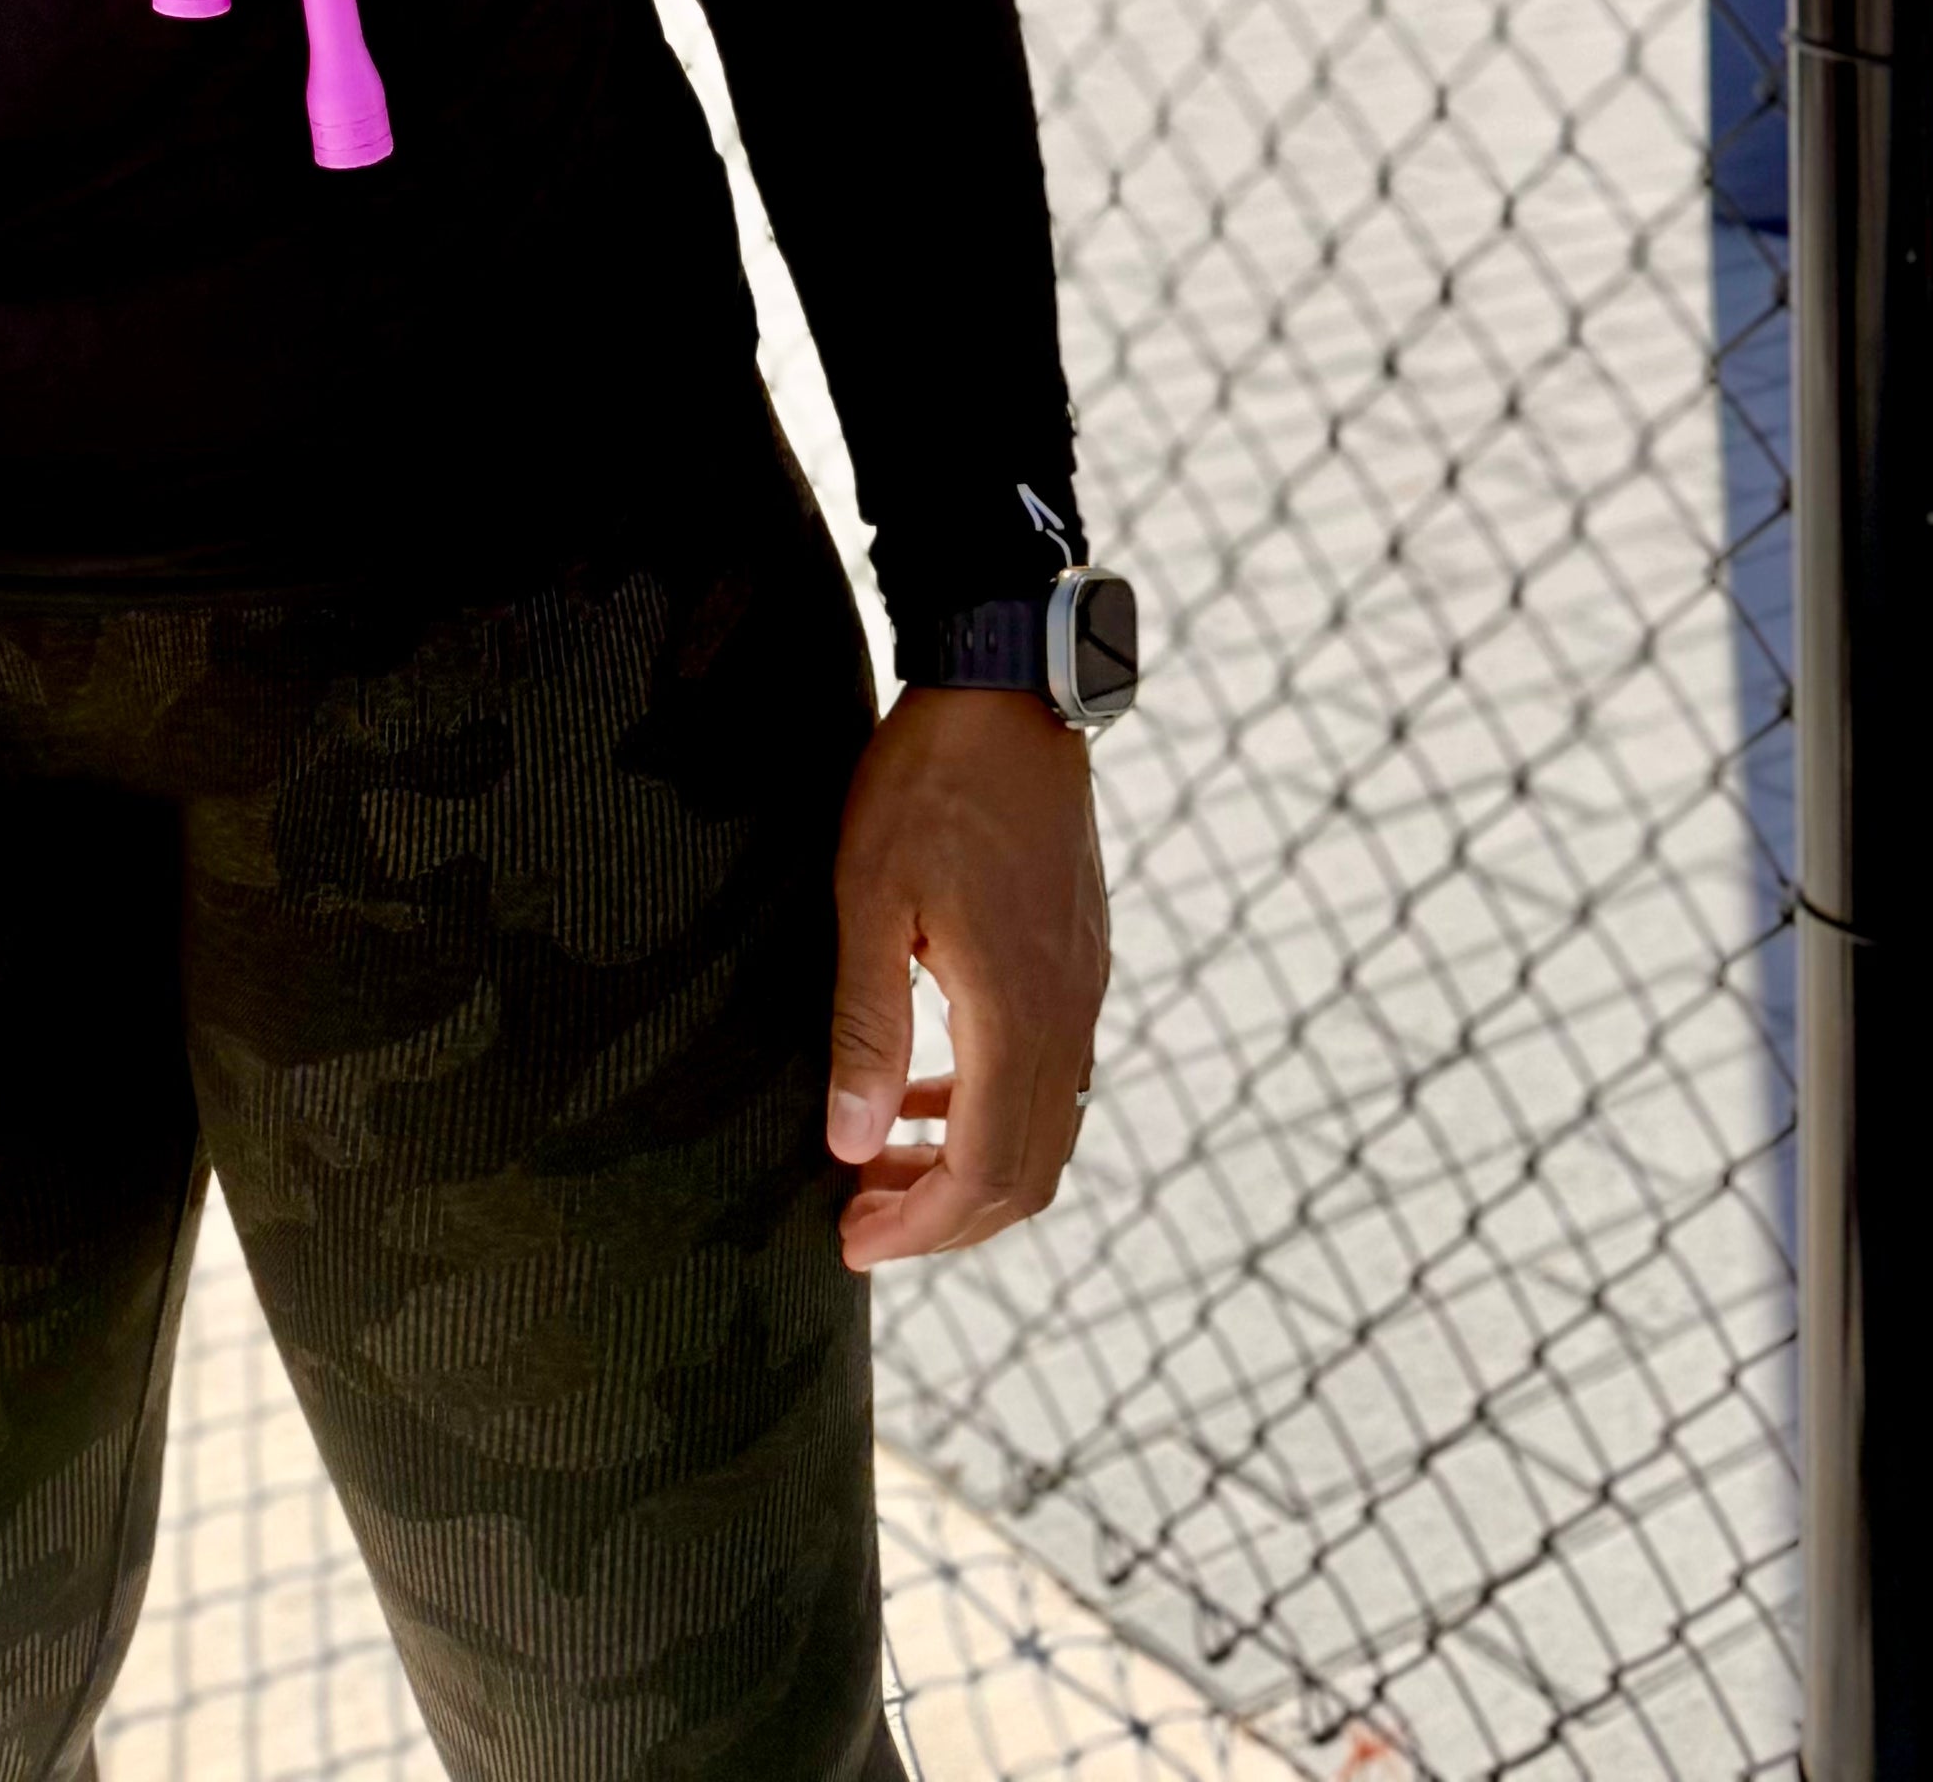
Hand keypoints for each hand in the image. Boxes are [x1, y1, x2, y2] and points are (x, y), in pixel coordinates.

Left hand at [827, 682, 1106, 1266]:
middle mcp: (1066, 1014)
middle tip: (860, 1222)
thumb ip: (866, 1026)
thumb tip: (850, 1144)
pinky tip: (926, 1089)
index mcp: (1017, 1011)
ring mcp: (1081, 987)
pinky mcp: (1078, 959)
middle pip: (1026, 1173)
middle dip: (944, 1218)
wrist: (1008, 688)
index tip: (852, 1243)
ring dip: (966, 1166)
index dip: (920, 1226)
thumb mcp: (869, 895)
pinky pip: (1048, 1073)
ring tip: (879, 1162)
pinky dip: (990, 1109)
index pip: (986, 1171)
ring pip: (1044, 1128)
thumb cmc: (928, 782)